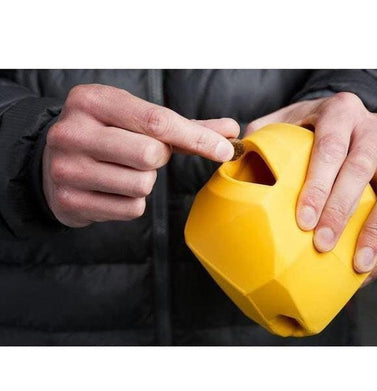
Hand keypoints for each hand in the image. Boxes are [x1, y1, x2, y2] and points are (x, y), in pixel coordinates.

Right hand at [43, 84, 238, 227]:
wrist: (52, 161)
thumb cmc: (106, 136)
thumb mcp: (134, 119)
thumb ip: (183, 126)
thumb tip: (230, 130)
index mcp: (91, 100)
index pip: (157, 121)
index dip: (198, 137)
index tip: (225, 148)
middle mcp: (73, 132)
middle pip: (152, 154)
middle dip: (158, 158)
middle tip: (141, 154)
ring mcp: (66, 169)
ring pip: (143, 184)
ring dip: (144, 181)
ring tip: (121, 171)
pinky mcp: (69, 201)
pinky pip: (131, 209)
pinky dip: (132, 202)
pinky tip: (112, 190)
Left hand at [245, 92, 376, 283]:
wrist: (339, 116)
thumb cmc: (305, 125)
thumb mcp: (281, 121)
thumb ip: (262, 138)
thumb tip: (234, 162)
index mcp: (339, 111)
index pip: (330, 148)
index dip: (318, 186)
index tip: (303, 221)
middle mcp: (371, 128)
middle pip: (361, 170)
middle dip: (341, 212)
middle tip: (321, 245)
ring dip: (375, 231)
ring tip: (355, 265)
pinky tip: (371, 266)